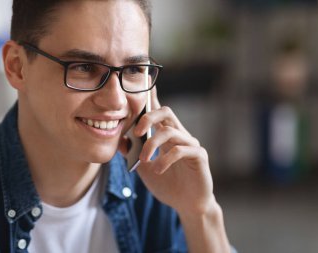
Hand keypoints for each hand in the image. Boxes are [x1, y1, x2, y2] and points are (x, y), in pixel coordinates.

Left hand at [132, 87, 216, 214]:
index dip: (152, 95)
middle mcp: (179, 134)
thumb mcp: (143, 168)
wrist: (186, 204)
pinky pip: (182, 150)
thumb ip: (133, 154)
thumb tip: (118, 141)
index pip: (158, 110)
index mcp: (166, 135)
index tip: (144, 79)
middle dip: (148, 117)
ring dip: (152, 145)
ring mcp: (190, 144)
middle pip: (165, 112)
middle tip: (136, 132)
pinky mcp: (199, 156)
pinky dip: (165, 159)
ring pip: (170, 131)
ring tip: (143, 160)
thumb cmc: (166, 183)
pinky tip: (158, 169)